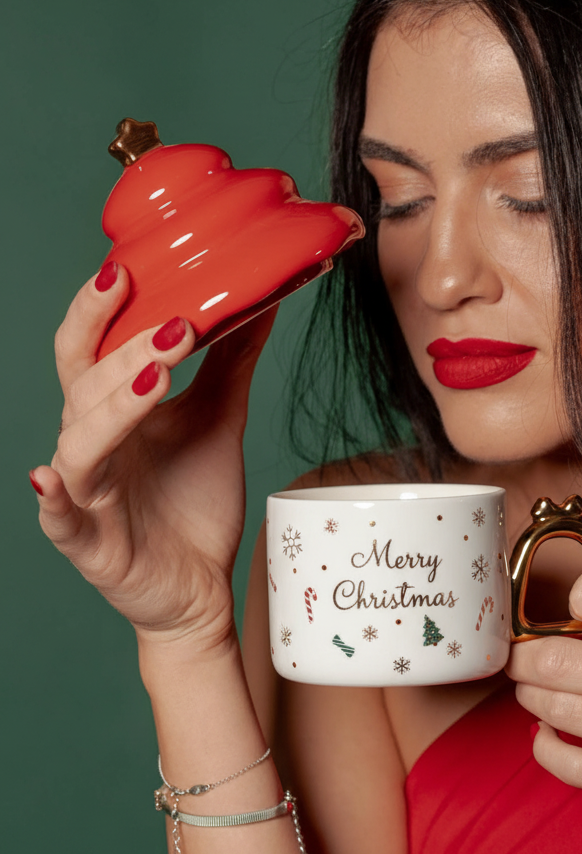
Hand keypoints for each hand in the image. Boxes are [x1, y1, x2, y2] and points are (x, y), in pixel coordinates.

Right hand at [31, 264, 277, 648]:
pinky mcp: (88, 542)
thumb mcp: (219, 421)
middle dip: (128, 350)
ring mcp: (84, 492)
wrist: (199, 586)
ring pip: (81, 440)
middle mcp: (89, 443)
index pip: (91, 347)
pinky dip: (52, 497)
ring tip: (156, 377)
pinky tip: (49, 475)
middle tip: (177, 324)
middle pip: (87, 384)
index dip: (99, 309)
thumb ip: (231, 362)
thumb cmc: (194, 501)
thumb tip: (260, 298)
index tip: (126, 267)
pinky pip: (59, 517)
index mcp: (112, 409)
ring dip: (114, 406)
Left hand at [506, 534, 581, 851]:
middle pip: (552, 658)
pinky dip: (544, 749)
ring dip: (531, 695)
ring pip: (554, 710)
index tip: (580, 611)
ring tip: (538, 687)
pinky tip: (546, 733)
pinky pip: (574, 768)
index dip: (576, 597)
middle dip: (523, 653)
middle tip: (523, 652)